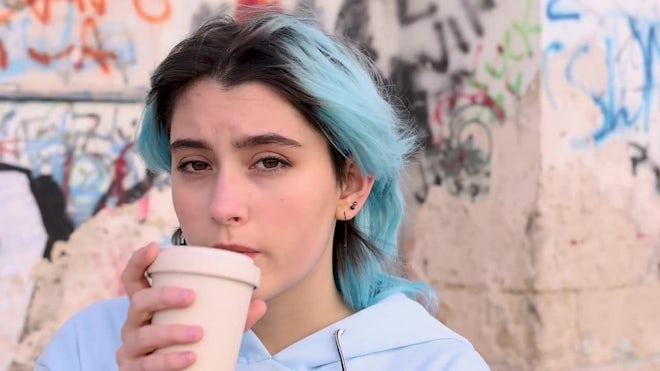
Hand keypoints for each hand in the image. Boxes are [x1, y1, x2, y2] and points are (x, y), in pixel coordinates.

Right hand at [116, 243, 266, 369]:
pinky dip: (170, 361)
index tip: (154, 247)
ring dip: (172, 332)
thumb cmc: (189, 342)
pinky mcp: (133, 370)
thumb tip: (260, 303)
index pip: (134, 278)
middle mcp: (134, 323)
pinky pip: (148, 365)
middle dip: (163, 295)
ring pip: (144, 335)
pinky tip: (189, 358)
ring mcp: (131, 347)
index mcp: (147, 305)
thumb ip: (232, 315)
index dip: (139, 260)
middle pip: (139, 302)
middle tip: (191, 296)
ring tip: (199, 333)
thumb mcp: (208, 325)